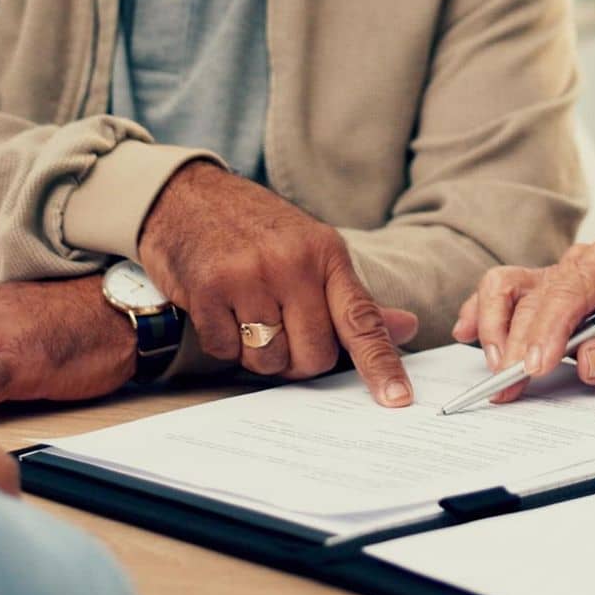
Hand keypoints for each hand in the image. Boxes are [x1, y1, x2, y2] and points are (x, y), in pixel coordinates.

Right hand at [138, 161, 418, 405]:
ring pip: (270, 360)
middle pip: (314, 355)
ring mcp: (249, 276)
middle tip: (283, 331)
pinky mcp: (209, 290)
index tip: (397, 398)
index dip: (381, 364)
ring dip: (259, 354)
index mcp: (326, 253)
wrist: (188, 196)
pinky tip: (221, 308)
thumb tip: (406, 327)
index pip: (362, 318)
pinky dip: (224, 342)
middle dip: (299, 360)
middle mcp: (292, 263)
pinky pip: (227, 352)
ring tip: (248, 314)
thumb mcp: (312, 249)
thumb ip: (352, 297)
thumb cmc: (256, 229)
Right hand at [452, 239, 594, 402]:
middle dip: (516, 341)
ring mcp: (561, 272)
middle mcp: (583, 259)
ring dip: (493, 327)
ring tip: (495, 372)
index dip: (546, 328)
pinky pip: (505, 293)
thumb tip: (587, 362)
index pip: (569, 290)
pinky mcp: (545, 291)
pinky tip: (467, 335)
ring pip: (509, 286)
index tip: (534, 367)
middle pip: (533, 294)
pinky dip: (483, 313)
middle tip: (508, 386)